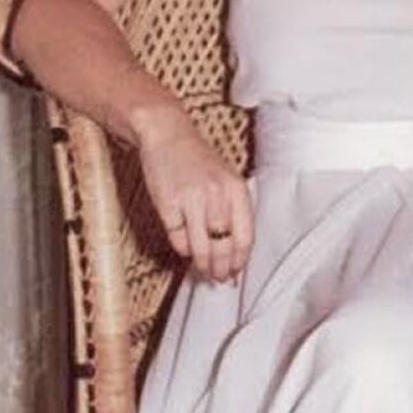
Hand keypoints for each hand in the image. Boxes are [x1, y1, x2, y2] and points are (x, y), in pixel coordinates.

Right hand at [135, 110, 252, 283]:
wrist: (167, 134)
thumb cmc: (197, 160)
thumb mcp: (225, 179)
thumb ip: (232, 212)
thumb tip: (235, 252)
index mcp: (236, 189)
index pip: (245, 236)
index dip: (240, 260)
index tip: (236, 272)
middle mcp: (216, 195)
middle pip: (223, 246)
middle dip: (222, 268)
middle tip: (219, 278)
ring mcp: (191, 199)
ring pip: (201, 247)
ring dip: (203, 265)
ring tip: (204, 271)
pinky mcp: (168, 204)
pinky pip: (178, 239)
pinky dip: (182, 248)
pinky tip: (186, 248)